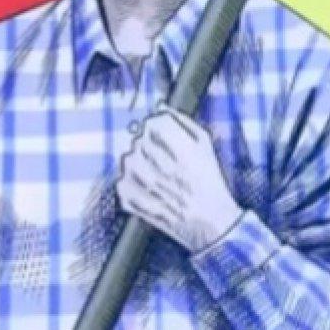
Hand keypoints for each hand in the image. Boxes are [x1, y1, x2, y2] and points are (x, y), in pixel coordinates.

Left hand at [115, 111, 241, 252]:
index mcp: (180, 150)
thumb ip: (183, 122)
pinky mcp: (129, 198)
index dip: (157, 127)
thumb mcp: (205, 147)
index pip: (153, 124)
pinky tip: (148, 191)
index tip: (162, 135)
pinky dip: (131, 183)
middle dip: (148, 146)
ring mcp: (141, 184)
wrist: (208, 222)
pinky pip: (121, 179)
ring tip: (155, 177)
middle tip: (163, 161)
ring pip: (127, 158)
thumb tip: (162, 107)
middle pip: (139, 140)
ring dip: (138, 164)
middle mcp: (158, 165)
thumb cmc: (208, 183)